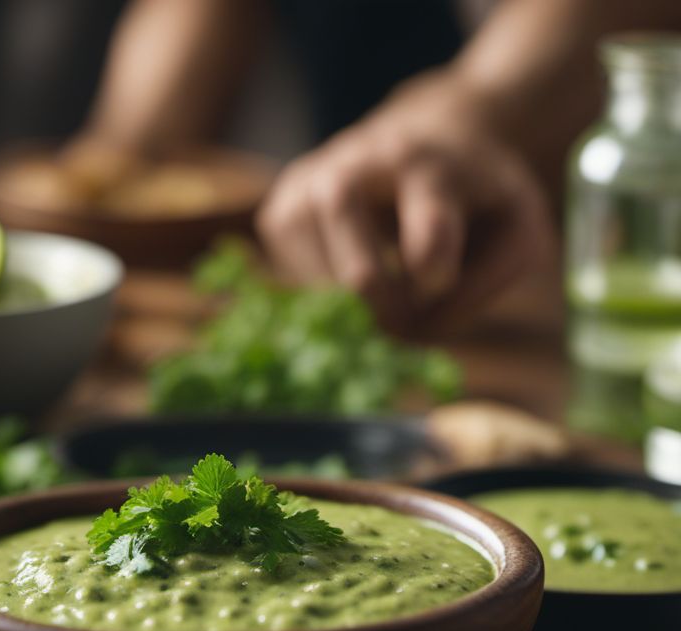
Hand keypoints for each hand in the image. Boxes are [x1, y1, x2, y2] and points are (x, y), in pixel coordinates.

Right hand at [256, 89, 554, 333]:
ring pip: (317, 288)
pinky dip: (321, 298)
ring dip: (353, 311)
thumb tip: (416, 329)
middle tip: (405, 318)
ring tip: (381, 294)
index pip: (430, 230)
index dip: (436, 273)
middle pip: (359, 275)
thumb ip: (489, 282)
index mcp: (430, 166)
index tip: (439, 280)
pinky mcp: (279, 210)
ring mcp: (309, 189)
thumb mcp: (516, 226)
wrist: (421, 136)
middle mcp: (359, 167)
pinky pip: (290, 286)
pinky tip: (345, 274)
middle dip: (388, 315)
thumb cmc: (474, 195)